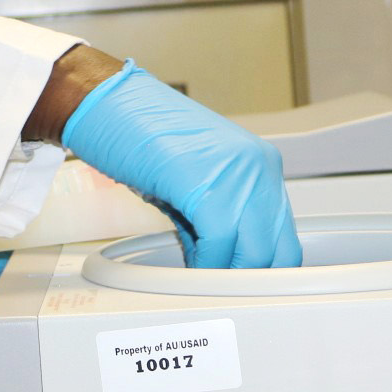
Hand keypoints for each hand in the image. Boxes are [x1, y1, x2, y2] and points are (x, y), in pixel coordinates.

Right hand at [63, 61, 300, 268]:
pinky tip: (188, 267)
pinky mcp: (209, 187)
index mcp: (260, 163)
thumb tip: (219, 260)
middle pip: (277, 251)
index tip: (238, 282)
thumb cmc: (140, 132)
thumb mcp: (193, 177)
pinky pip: (220, 247)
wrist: (107, 104)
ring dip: (225, 275)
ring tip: (200, 279)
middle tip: (219, 288)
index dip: (261, 267)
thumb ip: (216, 216)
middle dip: (246, 278)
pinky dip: (204, 267)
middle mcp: (258, 167)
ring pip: (253, 255)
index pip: (284, 236)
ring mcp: (238, 175)